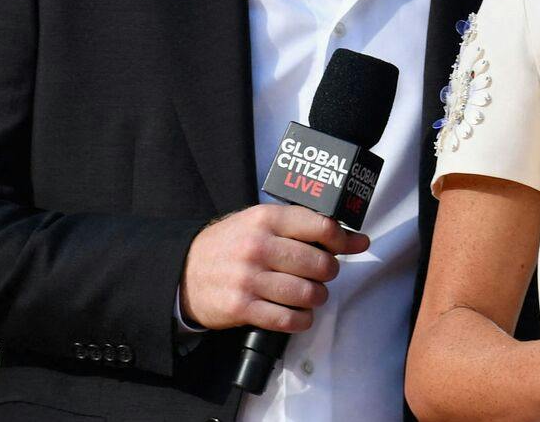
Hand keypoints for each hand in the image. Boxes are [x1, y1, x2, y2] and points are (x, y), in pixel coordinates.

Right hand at [179, 204, 370, 331]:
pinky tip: (298, 314)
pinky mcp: (241, 307)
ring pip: (307, 294)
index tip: (349, 247)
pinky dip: (301, 320)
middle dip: (330, 272)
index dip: (343, 240)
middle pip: (319, 264)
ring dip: (317, 298)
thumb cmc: (230, 245)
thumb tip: (356, 239)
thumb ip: (302, 227)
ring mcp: (249, 278)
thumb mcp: (259, 223)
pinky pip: (287, 320)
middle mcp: (258, 247)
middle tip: (322, 274)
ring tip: (311, 294)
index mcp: (265, 219)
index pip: (321, 226)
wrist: (183, 271)